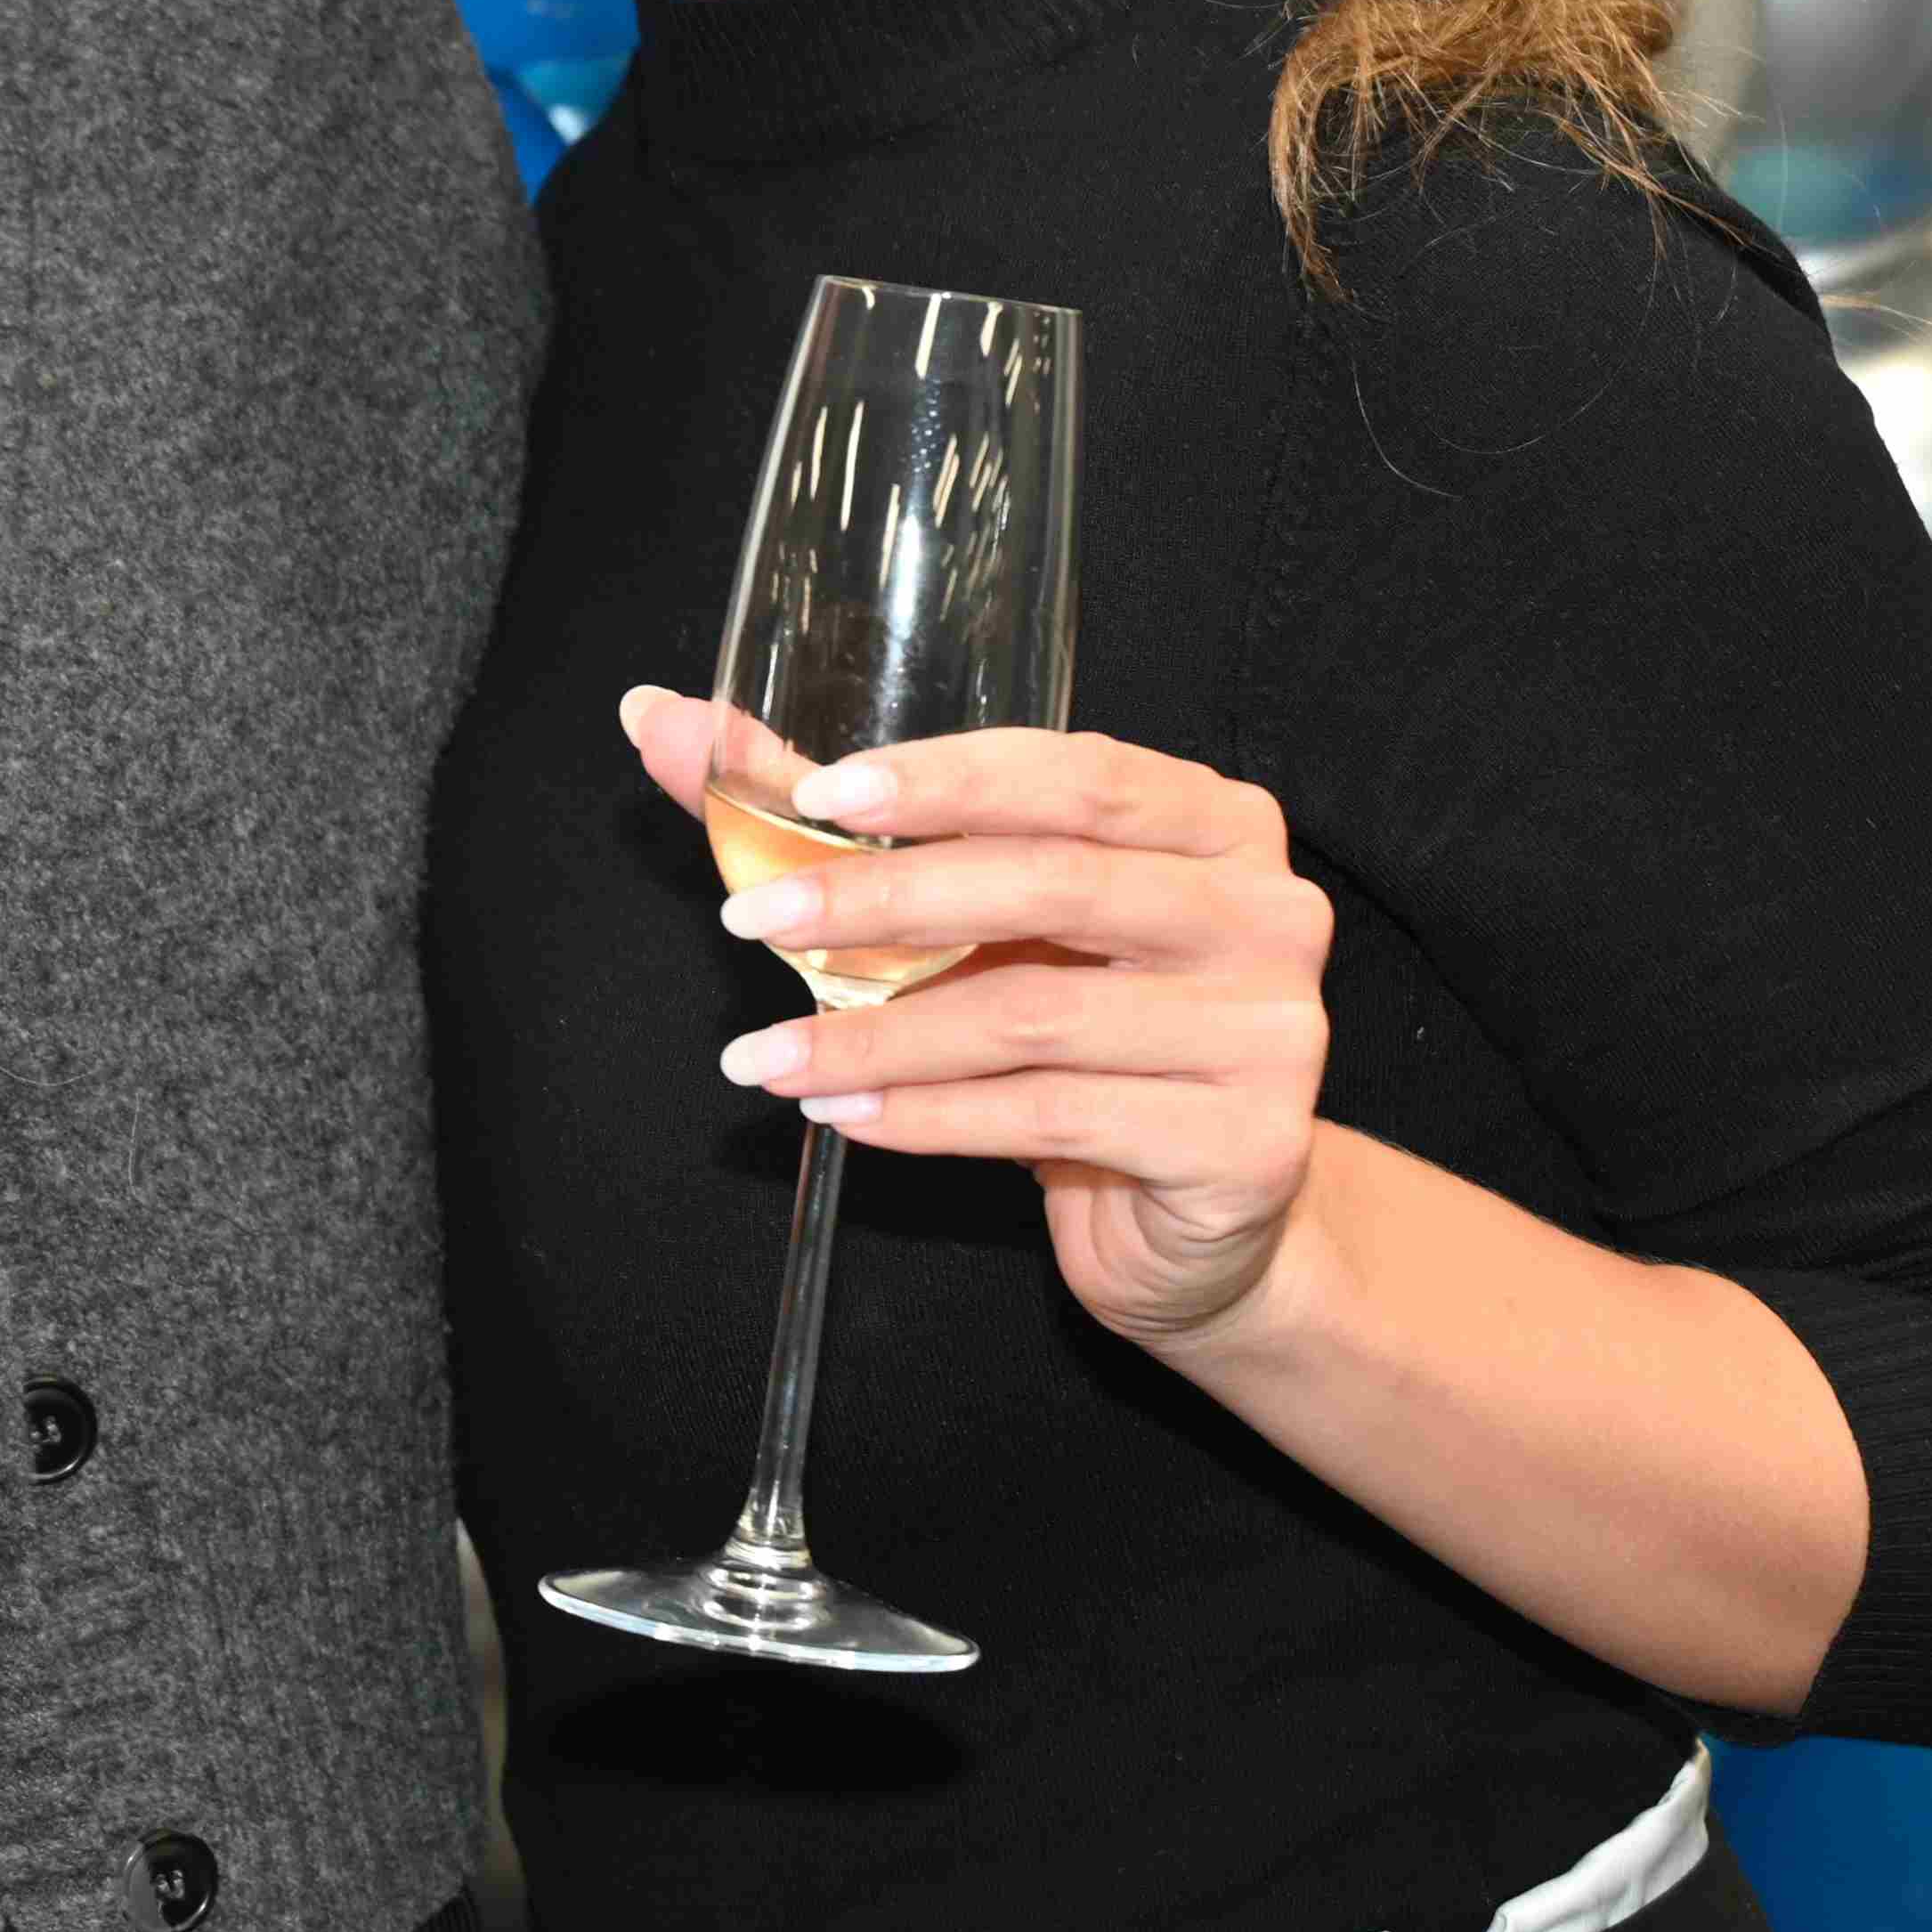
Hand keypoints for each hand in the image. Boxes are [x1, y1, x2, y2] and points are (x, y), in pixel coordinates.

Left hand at [623, 687, 1335, 1350]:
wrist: (1198, 1213)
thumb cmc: (1080, 1031)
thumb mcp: (979, 917)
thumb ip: (836, 817)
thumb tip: (661, 718)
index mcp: (1214, 823)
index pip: (1074, 775)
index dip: (945, 780)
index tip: (818, 797)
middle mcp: (1266, 911)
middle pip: (1049, 884)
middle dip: (881, 902)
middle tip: (749, 919)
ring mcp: (1271, 1031)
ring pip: (1030, 1015)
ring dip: (873, 1036)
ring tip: (763, 1055)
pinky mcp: (1247, 1144)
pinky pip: (1050, 1117)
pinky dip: (927, 1117)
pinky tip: (843, 1115)